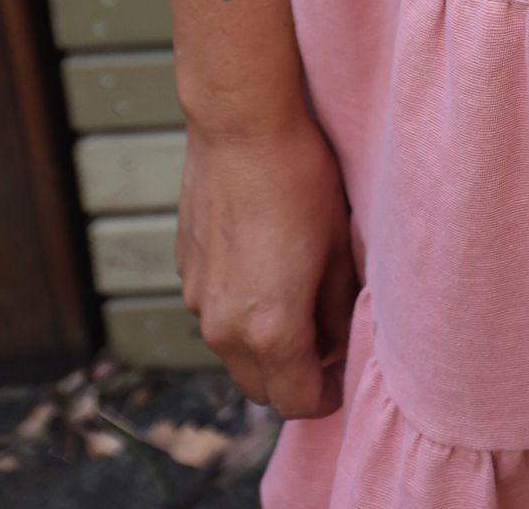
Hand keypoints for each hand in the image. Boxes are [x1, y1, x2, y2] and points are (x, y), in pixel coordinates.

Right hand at [176, 113, 357, 415]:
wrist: (241, 126)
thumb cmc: (300, 179)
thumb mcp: (339, 246)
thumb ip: (337, 309)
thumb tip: (337, 340)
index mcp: (270, 328)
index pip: (297, 402)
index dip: (327, 395)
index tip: (343, 372)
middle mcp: (224, 327)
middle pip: (260, 389)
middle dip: (293, 379)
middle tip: (324, 342)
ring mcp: (198, 300)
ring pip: (233, 352)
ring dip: (263, 345)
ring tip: (294, 296)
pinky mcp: (185, 271)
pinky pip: (214, 312)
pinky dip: (238, 309)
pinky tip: (263, 263)